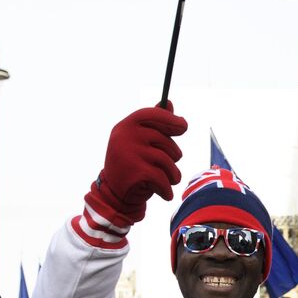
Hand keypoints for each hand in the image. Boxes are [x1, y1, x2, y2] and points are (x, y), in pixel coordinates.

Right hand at [84, 105, 188, 228]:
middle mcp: (126, 137)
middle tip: (170, 164)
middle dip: (173, 155)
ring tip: (167, 180)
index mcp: (126, 126)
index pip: (152, 114)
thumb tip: (168, 103)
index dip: (170, 119)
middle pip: (165, 141)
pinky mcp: (136, 172)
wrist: (114, 194)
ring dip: (173, 174)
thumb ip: (153, 123)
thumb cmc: (131, 164)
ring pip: (168, 161)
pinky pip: (163, 178)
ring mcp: (130, 153)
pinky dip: (167, 189)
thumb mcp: (139, 141)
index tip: (183, 126)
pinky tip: (164, 193)